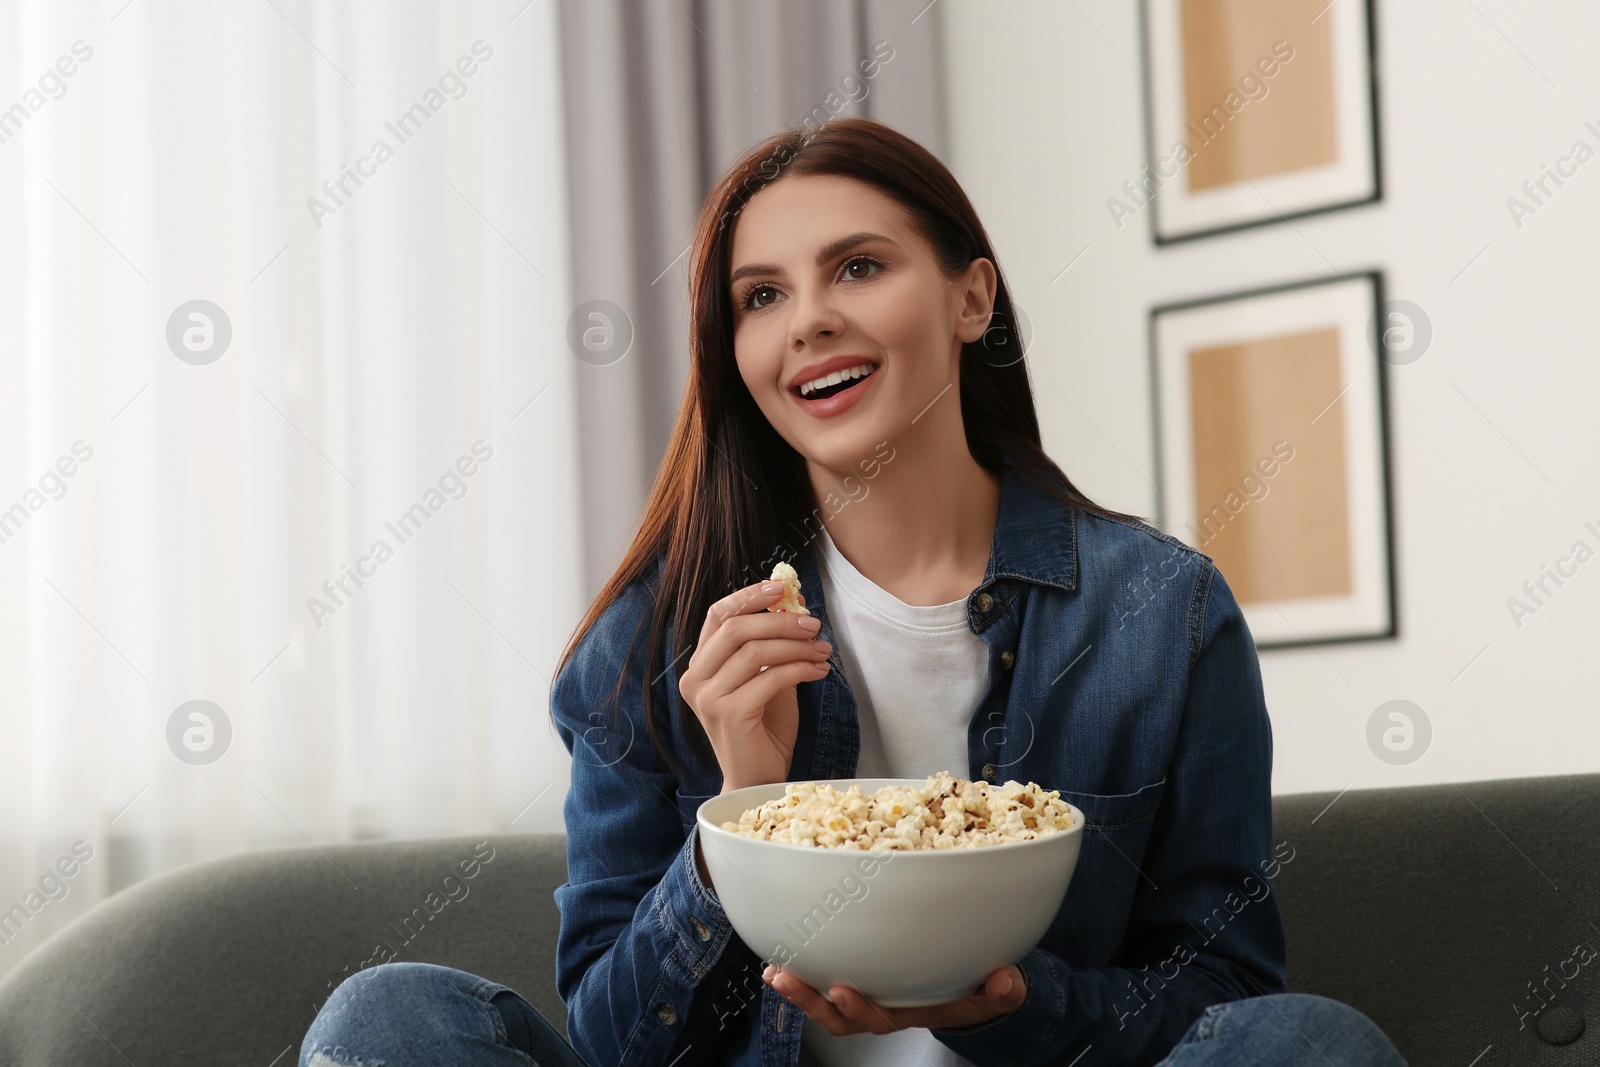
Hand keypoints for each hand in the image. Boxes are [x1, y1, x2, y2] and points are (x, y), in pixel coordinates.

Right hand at [679, 583, 826, 794]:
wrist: (758, 780)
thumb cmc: (763, 729)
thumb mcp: (767, 678)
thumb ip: (773, 645)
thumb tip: (795, 602)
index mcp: (700, 666)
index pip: (718, 616)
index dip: (749, 596)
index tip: (781, 588)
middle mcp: (695, 679)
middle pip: (736, 628)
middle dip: (780, 620)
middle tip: (813, 624)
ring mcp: (708, 698)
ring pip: (755, 651)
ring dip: (796, 646)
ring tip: (823, 651)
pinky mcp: (729, 714)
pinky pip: (770, 678)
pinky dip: (800, 669)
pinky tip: (820, 672)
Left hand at [761, 962, 1025, 1034]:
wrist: (978, 989)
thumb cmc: (983, 989)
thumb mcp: (1000, 991)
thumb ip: (1004, 989)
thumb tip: (1005, 980)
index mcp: (913, 1012)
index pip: (882, 1018)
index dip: (860, 1008)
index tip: (842, 991)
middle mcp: (885, 1008)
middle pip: (841, 1016)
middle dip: (810, 1001)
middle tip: (786, 978)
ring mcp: (871, 995)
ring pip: (827, 1003)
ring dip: (799, 989)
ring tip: (774, 970)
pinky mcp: (862, 977)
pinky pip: (827, 980)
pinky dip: (805, 971)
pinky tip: (783, 955)